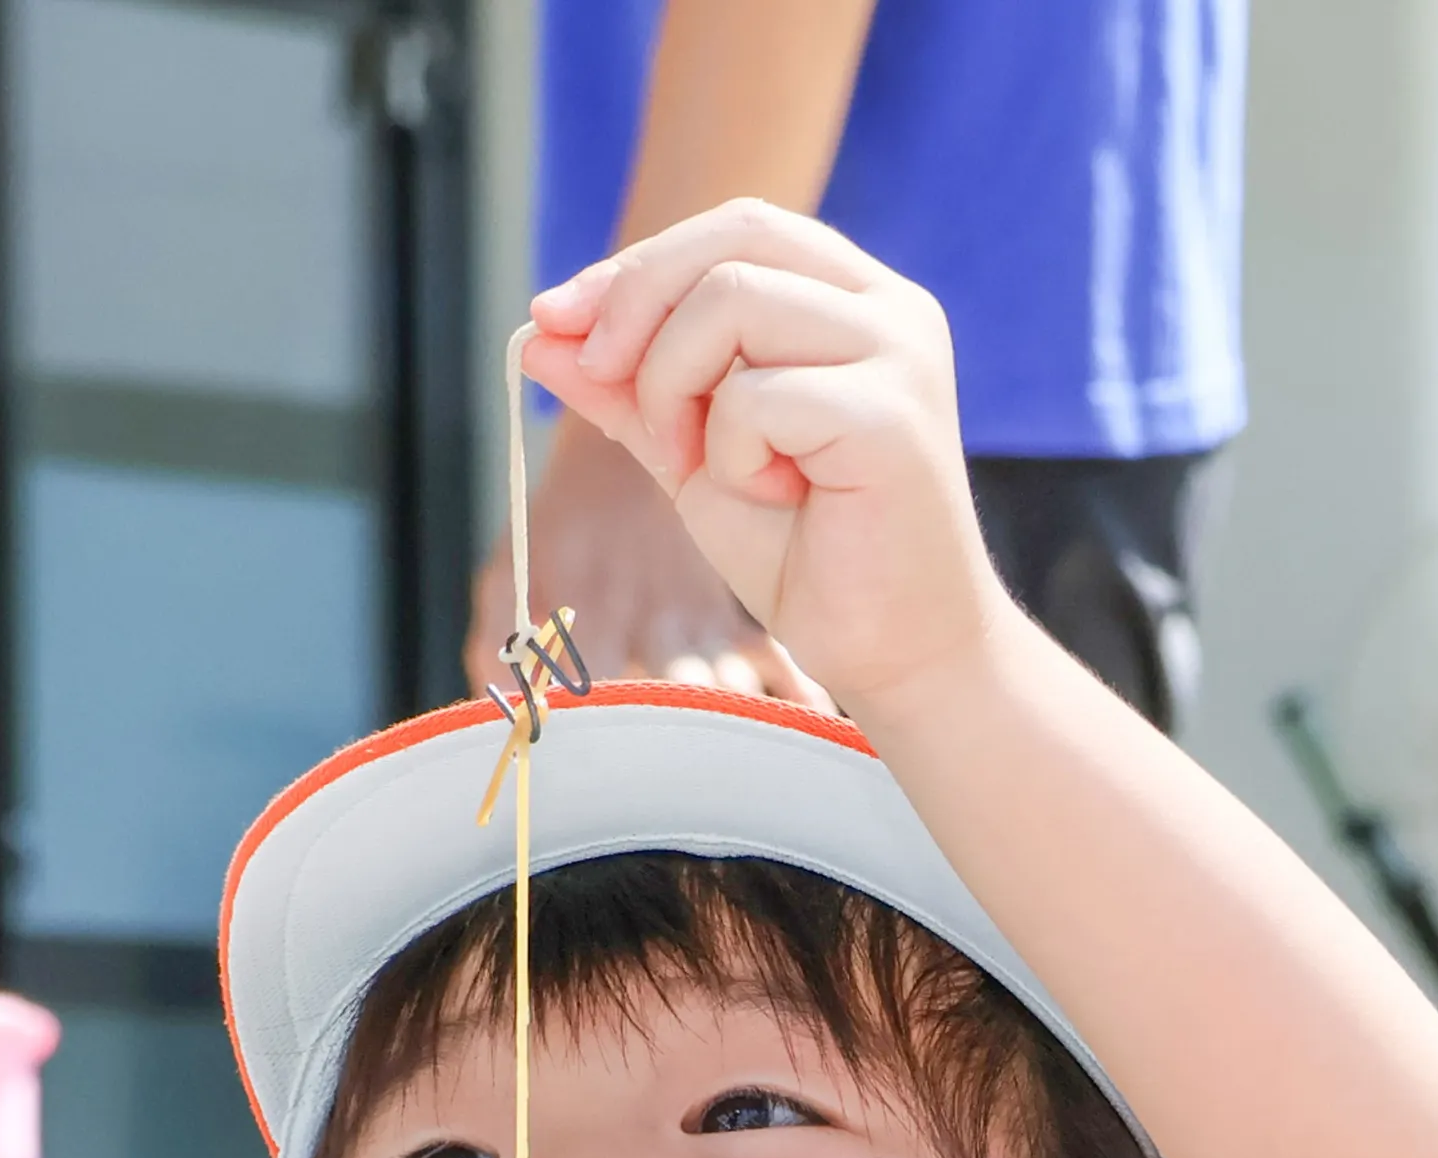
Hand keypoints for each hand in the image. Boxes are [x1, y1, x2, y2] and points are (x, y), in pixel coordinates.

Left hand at [524, 204, 1008, 719]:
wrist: (888, 649)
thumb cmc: (804, 551)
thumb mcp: (691, 452)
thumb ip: (627, 388)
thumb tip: (537, 332)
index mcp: (852, 298)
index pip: (736, 227)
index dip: (638, 265)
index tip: (556, 319)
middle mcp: (889, 308)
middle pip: (734, 240)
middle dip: (636, 302)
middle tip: (600, 380)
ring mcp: (899, 354)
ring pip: (733, 301)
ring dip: (678, 386)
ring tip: (710, 465)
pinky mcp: (891, 416)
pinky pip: (758, 395)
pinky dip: (731, 453)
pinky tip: (774, 497)